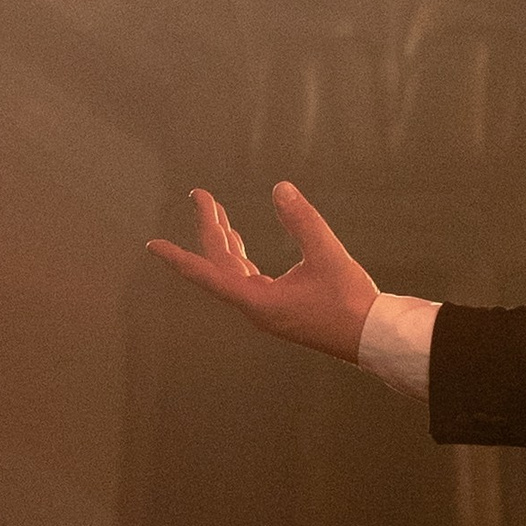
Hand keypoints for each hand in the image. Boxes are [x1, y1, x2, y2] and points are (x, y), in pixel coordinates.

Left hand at [146, 184, 378, 362]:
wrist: (372, 337)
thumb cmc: (349, 302)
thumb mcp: (327, 256)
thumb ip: (302, 221)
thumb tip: (279, 188)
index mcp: (257, 301)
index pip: (208, 273)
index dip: (178, 257)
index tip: (153, 245)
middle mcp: (255, 307)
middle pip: (220, 264)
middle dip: (211, 228)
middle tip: (201, 195)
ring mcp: (266, 309)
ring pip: (234, 271)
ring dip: (225, 241)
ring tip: (217, 213)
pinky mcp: (280, 308)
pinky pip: (248, 279)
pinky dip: (240, 256)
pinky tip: (241, 242)